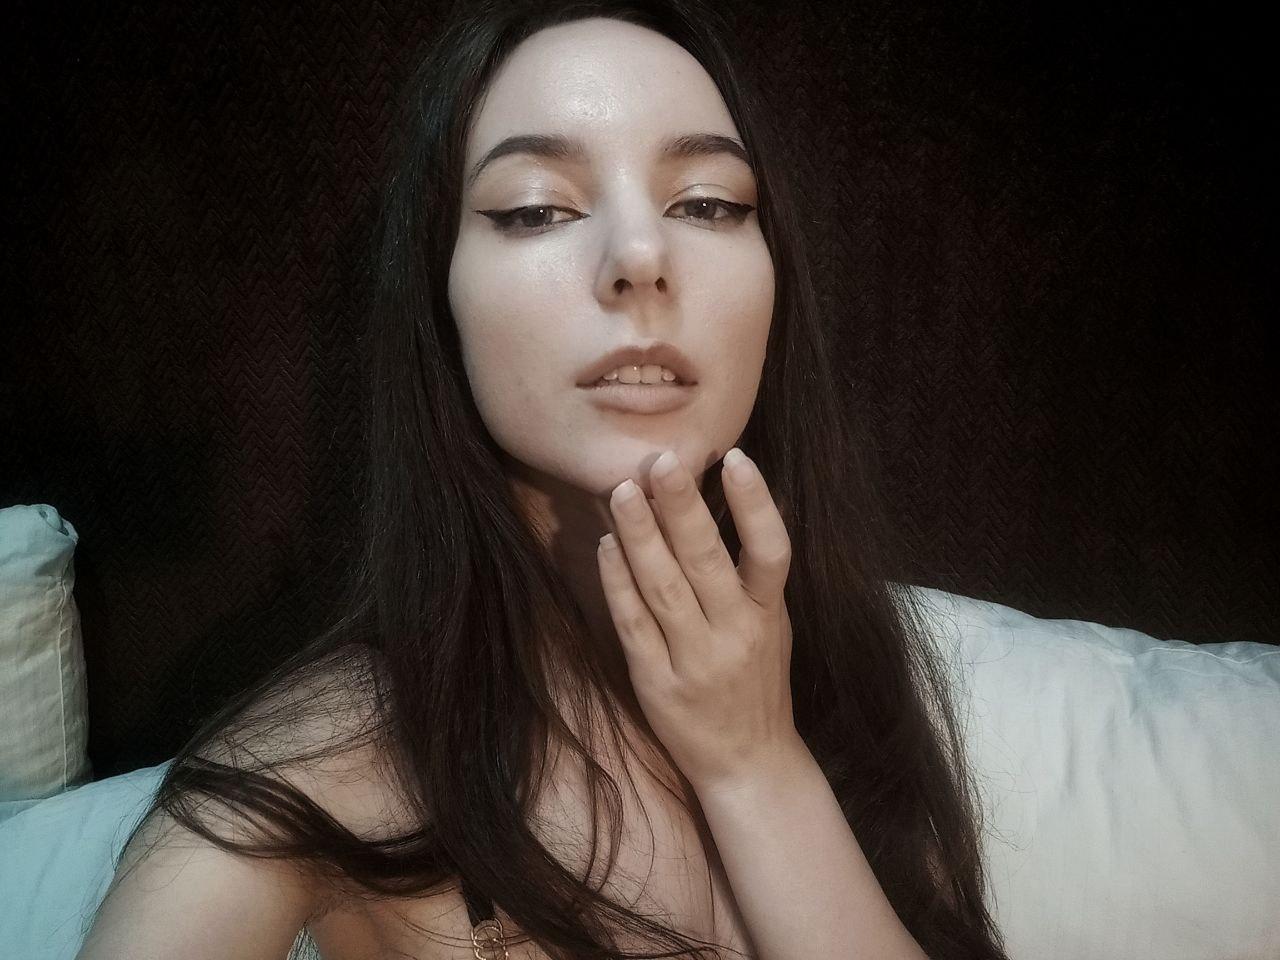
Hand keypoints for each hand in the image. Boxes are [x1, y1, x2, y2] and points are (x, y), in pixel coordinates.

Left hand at [596, 447, 803, 794]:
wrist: (748, 763)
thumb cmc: (757, 682)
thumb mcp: (770, 624)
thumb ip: (749, 573)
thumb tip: (721, 498)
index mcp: (768, 615)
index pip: (771, 552)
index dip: (755, 504)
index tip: (737, 456)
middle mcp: (736, 634)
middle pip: (707, 561)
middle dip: (682, 507)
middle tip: (660, 459)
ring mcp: (694, 660)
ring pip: (663, 588)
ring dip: (640, 536)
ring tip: (620, 490)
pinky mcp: (656, 682)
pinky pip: (633, 624)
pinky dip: (618, 582)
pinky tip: (605, 546)